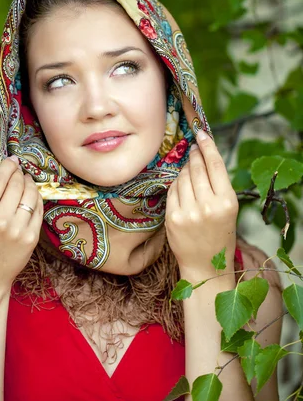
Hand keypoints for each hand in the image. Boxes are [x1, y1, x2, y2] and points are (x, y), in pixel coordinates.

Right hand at [0, 156, 43, 296]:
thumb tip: (7, 173)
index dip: (8, 165)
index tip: (12, 159)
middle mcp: (1, 219)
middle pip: (17, 184)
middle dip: (19, 173)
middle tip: (19, 170)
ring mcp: (19, 229)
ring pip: (31, 195)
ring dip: (30, 184)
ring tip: (27, 181)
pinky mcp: (32, 237)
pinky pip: (38, 210)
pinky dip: (36, 200)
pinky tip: (32, 197)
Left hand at [165, 131, 238, 282]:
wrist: (206, 267)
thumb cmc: (219, 234)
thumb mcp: (228, 209)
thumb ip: (218, 185)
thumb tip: (203, 155)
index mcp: (227, 202)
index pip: (215, 165)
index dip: (207, 146)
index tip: (201, 133)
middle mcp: (208, 206)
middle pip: (197, 168)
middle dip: (194, 156)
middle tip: (193, 149)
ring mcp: (188, 212)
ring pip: (182, 177)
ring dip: (184, 169)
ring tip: (188, 170)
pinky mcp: (173, 218)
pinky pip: (172, 190)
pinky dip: (176, 184)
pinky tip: (180, 185)